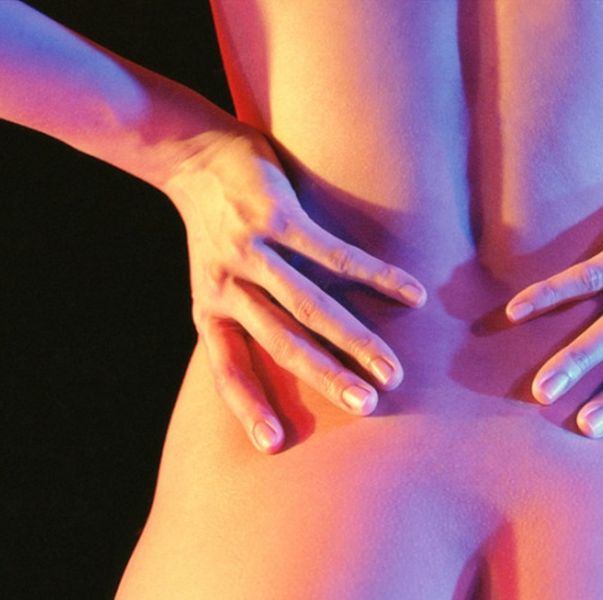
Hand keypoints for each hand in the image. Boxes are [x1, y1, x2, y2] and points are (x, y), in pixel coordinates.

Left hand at [162, 125, 426, 452]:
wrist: (190, 151)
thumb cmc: (213, 225)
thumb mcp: (213, 279)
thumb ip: (246, 317)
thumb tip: (296, 361)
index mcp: (209, 310)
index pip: (227, 369)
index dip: (249, 407)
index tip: (274, 446)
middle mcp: (228, 287)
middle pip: (282, 343)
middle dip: (326, 378)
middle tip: (366, 407)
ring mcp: (252, 250)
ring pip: (311, 306)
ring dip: (356, 340)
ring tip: (391, 370)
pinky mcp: (278, 215)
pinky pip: (335, 255)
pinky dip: (378, 275)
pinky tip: (412, 293)